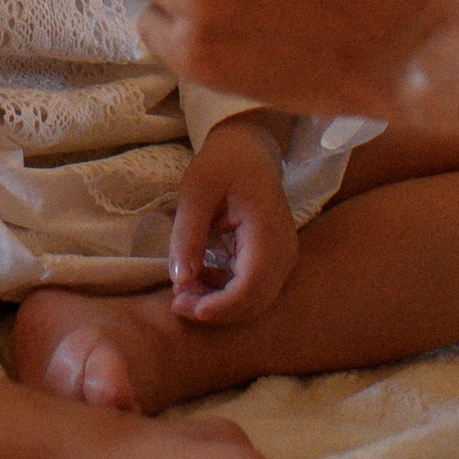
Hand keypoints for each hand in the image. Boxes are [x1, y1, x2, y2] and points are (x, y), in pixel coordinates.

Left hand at [170, 117, 299, 322]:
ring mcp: (283, 258)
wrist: (249, 149)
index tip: (184, 306)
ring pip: (254, 300)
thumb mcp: (196, 191)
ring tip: (181, 291)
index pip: (251, 286)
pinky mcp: (273, 261)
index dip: (220, 306)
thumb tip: (180, 280)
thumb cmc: (223, 164)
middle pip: (254, 301)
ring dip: (218, 303)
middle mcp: (284, 251)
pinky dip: (224, 293)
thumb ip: (188, 234)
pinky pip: (252, 289)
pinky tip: (197, 279)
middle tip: (175, 301)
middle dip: (214, 309)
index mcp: (268, 231)